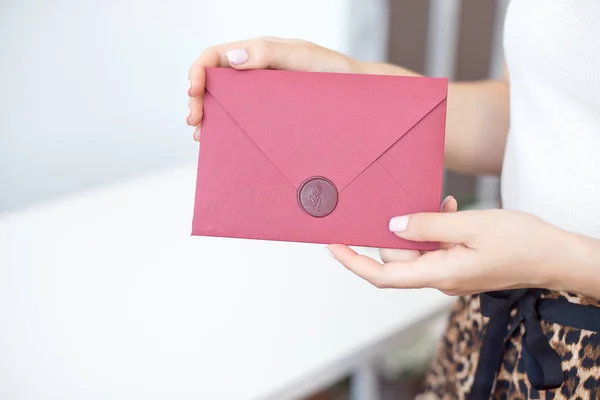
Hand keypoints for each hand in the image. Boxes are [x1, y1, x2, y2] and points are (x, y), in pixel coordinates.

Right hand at [187, 37, 361, 140]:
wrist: (359, 94)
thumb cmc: (336, 74)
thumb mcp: (303, 59)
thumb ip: (270, 54)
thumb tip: (232, 58)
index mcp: (259, 52)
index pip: (216, 56)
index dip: (198, 72)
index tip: (194, 93)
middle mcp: (255, 71)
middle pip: (213, 80)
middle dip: (198, 98)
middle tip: (194, 121)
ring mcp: (261, 93)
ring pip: (223, 100)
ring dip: (208, 115)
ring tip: (202, 134)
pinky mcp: (269, 111)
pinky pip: (240, 115)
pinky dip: (225, 125)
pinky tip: (220, 138)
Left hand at [328, 202, 571, 295]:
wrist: (555, 255)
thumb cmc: (521, 241)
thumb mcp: (470, 225)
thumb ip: (428, 225)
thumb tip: (393, 226)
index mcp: (439, 274)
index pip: (384, 275)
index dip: (355, 262)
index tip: (334, 246)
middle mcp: (440, 279)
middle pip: (399, 257)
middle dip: (399, 229)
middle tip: (417, 203)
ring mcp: (450, 274)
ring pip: (418, 250)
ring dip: (422, 226)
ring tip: (446, 205)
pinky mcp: (460, 265)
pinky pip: (435, 248)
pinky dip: (436, 229)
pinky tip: (451, 210)